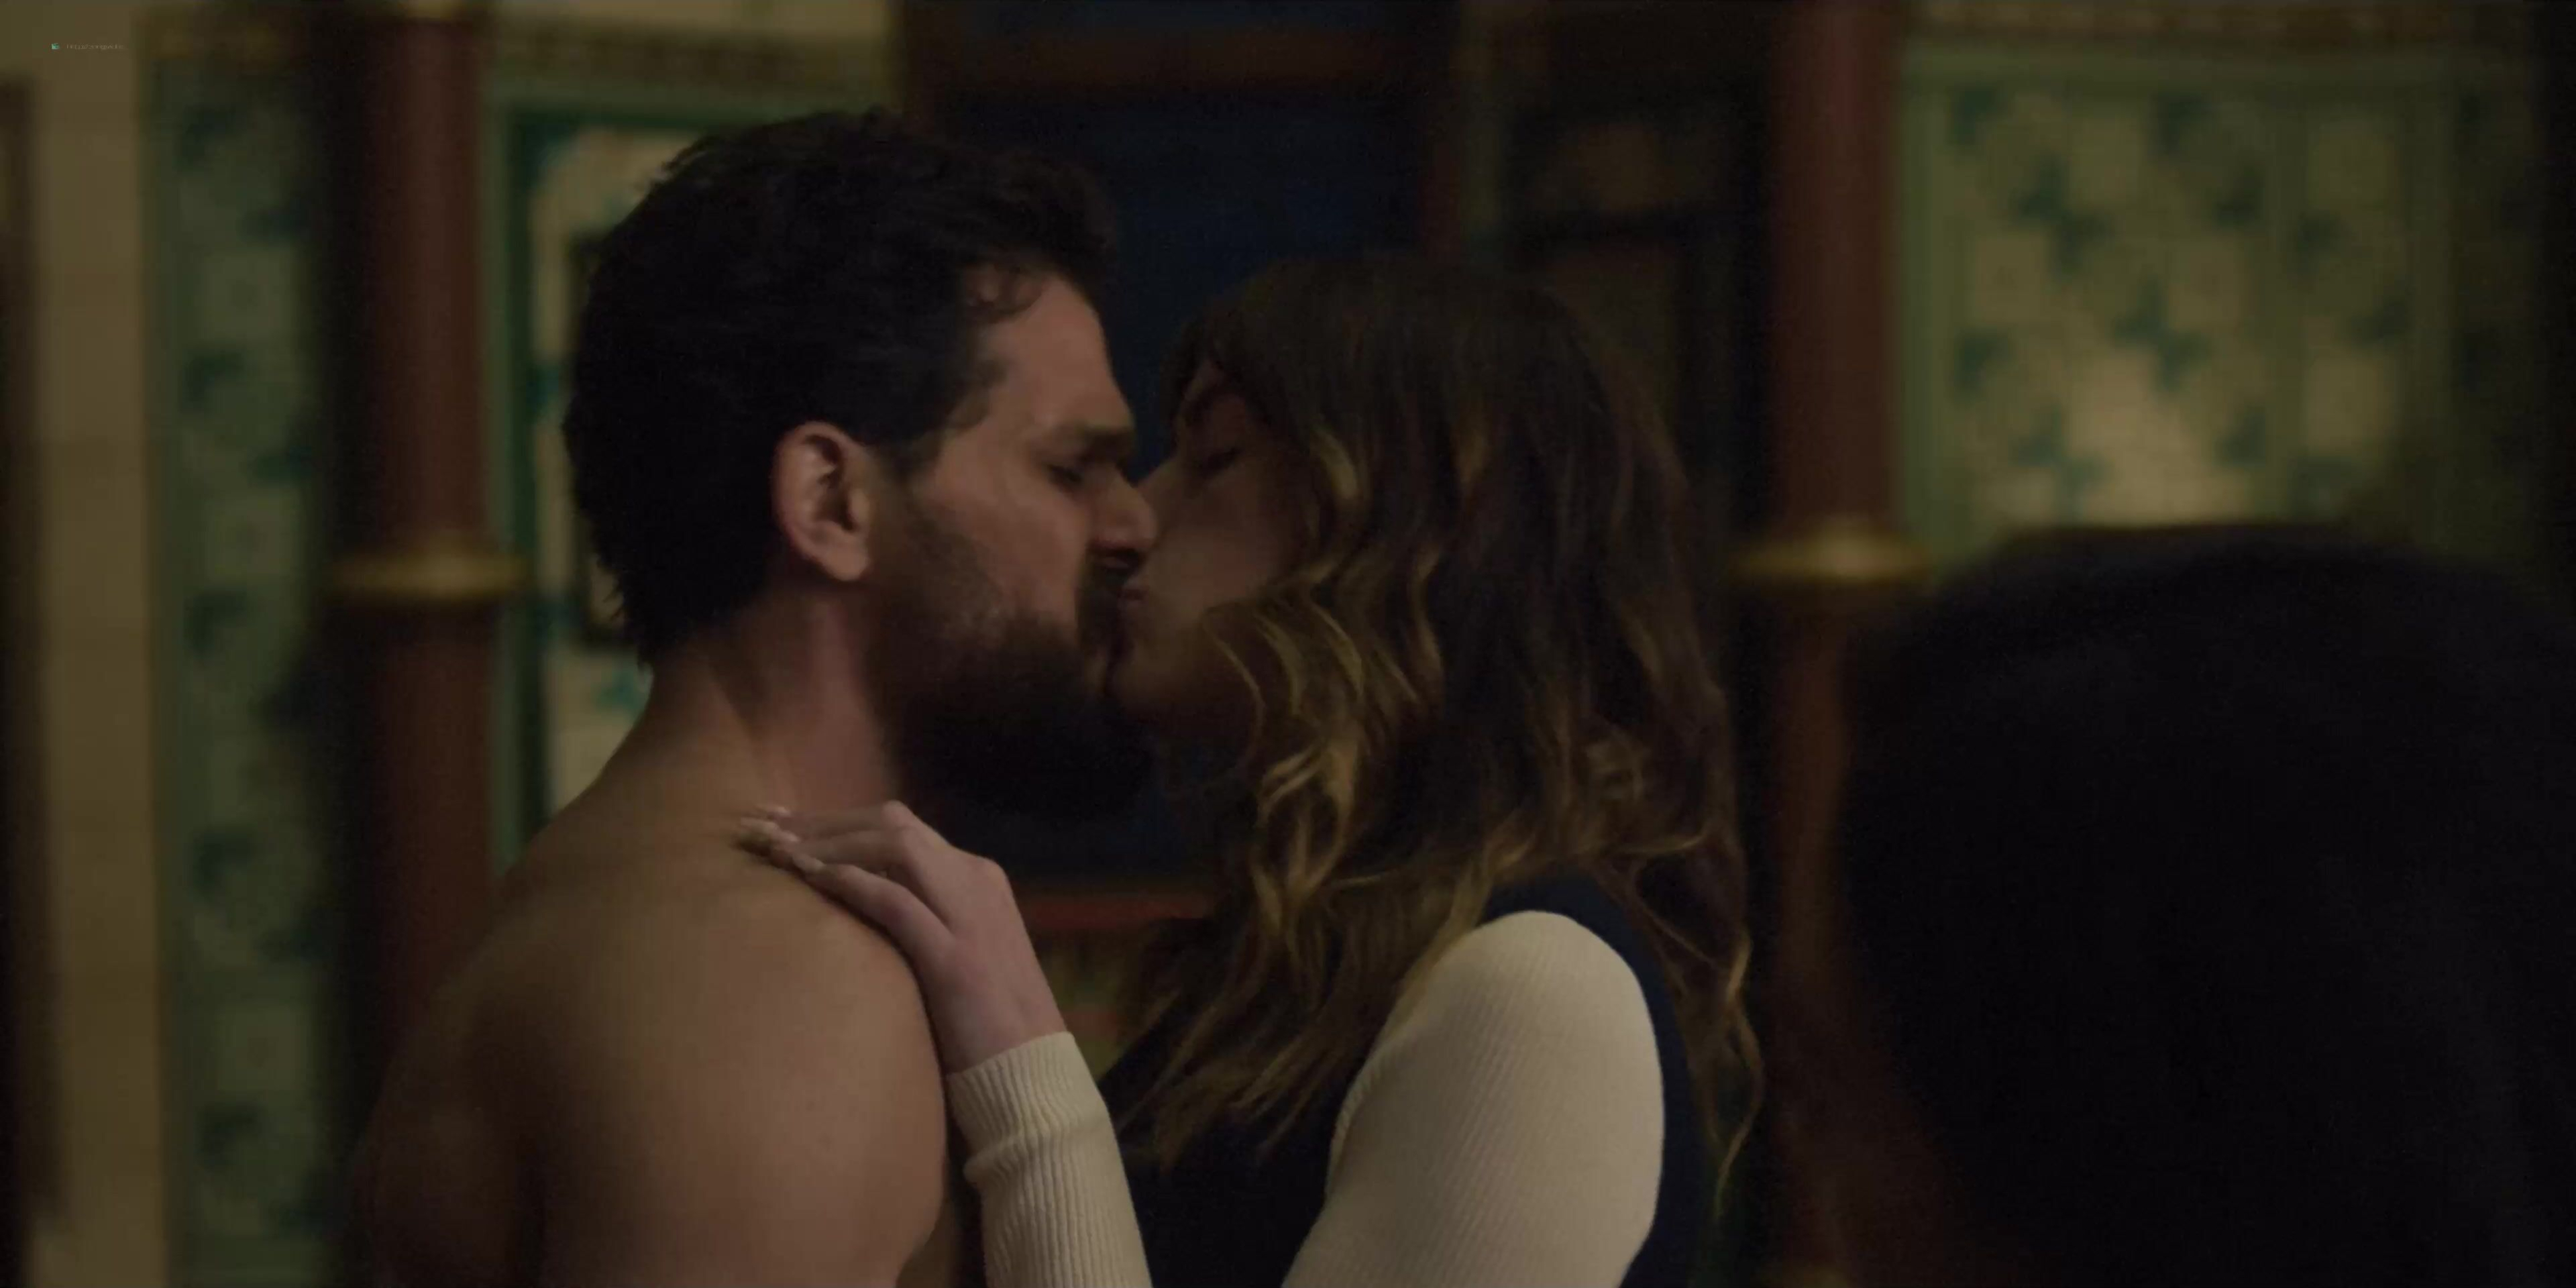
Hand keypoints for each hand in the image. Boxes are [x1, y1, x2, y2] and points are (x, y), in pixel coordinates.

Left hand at [738, 802, 1065, 1074]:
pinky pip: (897, 901)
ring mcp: (969, 914)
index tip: (787, 825)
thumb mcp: (957, 952)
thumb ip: (925, 919)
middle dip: (824, 821)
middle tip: (764, 826)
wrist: (1032, 1073)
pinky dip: (851, 883)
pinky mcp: (955, 958)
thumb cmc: (989, 1023)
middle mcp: (976, 881)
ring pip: (894, 846)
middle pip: (892, 824)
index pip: (902, 829)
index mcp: (978, 878)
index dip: (840, 822)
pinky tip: (810, 880)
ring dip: (830, 842)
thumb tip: (866, 907)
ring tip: (777, 850)